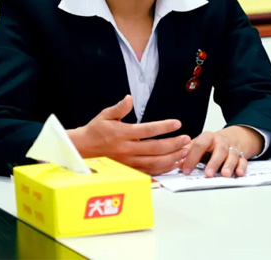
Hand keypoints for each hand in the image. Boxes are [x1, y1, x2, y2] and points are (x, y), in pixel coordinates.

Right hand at [68, 95, 189, 175]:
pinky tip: (173, 164)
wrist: (84, 149)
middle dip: (173, 144)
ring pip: (154, 162)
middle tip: (186, 139)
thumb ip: (119, 108)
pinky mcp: (129, 170)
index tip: (177, 123)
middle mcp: (126, 149)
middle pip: (155, 148)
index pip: (148, 130)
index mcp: (122, 134)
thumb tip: (129, 98)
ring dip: (171, 158)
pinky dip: (163, 169)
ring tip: (184, 151)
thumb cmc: (96, 131)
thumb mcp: (105, 115)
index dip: (164, 127)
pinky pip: (149, 171)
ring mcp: (128, 162)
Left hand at [180, 126, 263, 177]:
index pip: (199, 145)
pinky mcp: (241, 156)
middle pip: (219, 150)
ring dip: (229, 165)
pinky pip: (243, 161)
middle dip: (214, 162)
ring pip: (232, 155)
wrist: (233, 136)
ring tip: (225, 175)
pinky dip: (241, 167)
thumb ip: (188, 152)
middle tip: (208, 174)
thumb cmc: (212, 143)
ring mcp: (232, 148)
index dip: (192, 157)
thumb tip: (175, 163)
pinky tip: (239, 174)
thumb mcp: (199, 143)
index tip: (186, 170)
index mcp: (208, 137)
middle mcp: (221, 142)